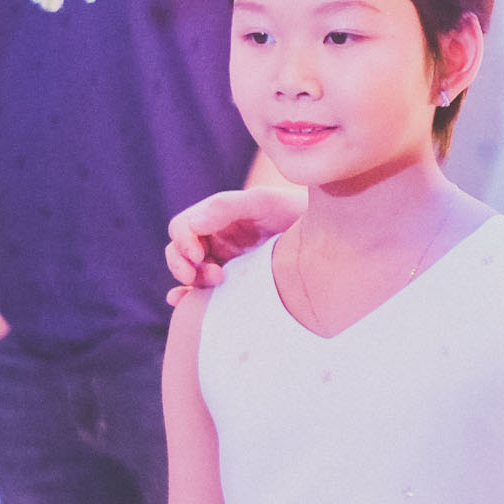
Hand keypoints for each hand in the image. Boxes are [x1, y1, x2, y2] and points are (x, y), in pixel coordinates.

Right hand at [162, 186, 301, 299]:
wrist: (325, 236)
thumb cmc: (292, 212)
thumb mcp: (264, 202)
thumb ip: (228, 207)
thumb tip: (194, 224)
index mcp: (216, 217)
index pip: (182, 228)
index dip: (183, 242)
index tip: (199, 255)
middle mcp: (214, 239)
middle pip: (179, 252)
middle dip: (185, 265)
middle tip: (214, 276)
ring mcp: (221, 261)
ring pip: (188, 274)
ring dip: (192, 281)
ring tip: (219, 283)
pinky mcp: (231, 282)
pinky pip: (199, 291)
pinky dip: (185, 297)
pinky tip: (183, 301)